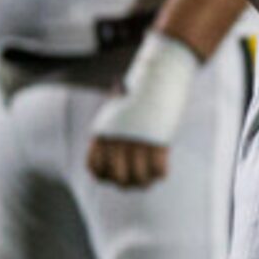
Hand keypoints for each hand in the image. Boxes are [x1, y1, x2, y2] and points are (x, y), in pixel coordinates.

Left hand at [88, 33, 201, 188]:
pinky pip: (159, 169)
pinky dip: (161, 173)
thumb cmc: (139, 93)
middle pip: (118, 178)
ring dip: (146, 182)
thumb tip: (117, 153)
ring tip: (151, 179)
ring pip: (138, 177)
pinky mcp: (158, 140)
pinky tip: (163, 170)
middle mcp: (117, 139)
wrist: (158, 75)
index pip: (95, 168)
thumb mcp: (117, 111)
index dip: (105, 178)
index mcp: (103, 132)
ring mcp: (137, 140)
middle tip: (138, 182)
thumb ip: (113, 132)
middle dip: (128, 184)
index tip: (116, 176)